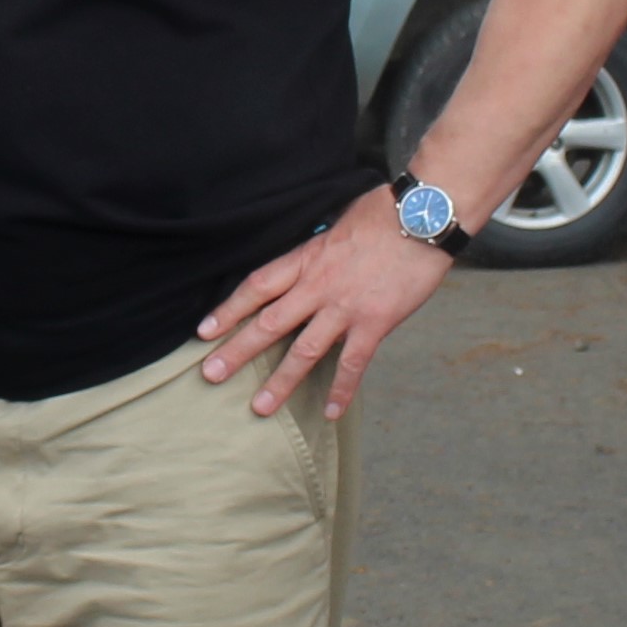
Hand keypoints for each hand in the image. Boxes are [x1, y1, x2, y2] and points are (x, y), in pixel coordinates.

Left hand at [198, 213, 453, 419]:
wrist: (423, 216)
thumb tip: (309, 264)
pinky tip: (330, 412)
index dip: (228, 310)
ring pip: (304, 350)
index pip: (257, 287)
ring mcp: (345, 307)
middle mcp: (318, 286)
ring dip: (280, 381)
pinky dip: (341, 390)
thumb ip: (319, 252)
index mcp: (305, 259)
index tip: (204, 332)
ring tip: (260, 407)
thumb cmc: (383, 213)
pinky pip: (353, 363)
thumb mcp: (337, 226)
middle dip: (236, 351)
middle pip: (268, 323)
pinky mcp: (375, 322)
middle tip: (210, 375)